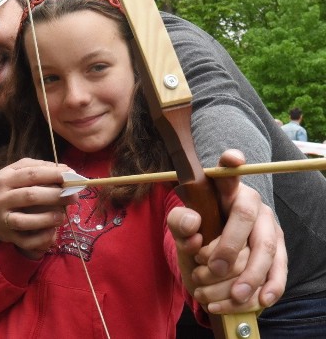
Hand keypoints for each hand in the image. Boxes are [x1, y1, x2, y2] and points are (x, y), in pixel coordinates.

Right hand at [0, 158, 76, 258]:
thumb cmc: (7, 188)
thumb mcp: (15, 171)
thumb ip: (38, 167)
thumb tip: (65, 169)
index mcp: (5, 179)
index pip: (32, 175)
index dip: (53, 175)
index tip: (72, 175)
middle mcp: (1, 199)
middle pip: (30, 196)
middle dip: (55, 196)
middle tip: (74, 196)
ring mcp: (3, 219)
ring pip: (25, 221)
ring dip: (47, 219)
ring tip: (62, 215)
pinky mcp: (7, 237)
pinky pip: (26, 241)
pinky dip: (41, 238)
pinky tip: (53, 232)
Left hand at [167, 149, 286, 310]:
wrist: (213, 253)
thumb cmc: (198, 232)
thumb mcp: (182, 227)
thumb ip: (179, 221)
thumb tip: (194, 224)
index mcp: (224, 190)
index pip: (226, 172)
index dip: (230, 162)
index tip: (230, 159)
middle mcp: (250, 203)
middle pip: (246, 216)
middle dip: (229, 245)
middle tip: (213, 269)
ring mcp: (268, 226)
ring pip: (266, 247)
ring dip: (250, 275)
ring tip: (234, 295)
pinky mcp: (278, 250)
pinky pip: (280, 268)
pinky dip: (271, 286)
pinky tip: (261, 300)